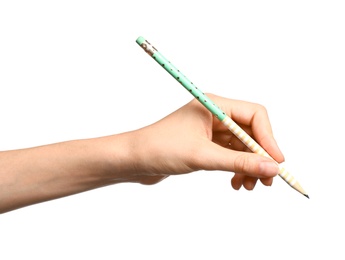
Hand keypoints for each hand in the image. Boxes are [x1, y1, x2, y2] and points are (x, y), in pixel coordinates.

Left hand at [131, 93, 284, 189]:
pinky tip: (235, 183)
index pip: (255, 115)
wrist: (132, 160)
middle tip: (267, 181)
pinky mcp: (205, 145)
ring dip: (249, 166)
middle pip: (251, 132)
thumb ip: (239, 163)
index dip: (269, 138)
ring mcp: (210, 131)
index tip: (277, 163)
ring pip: (242, 147)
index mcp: (214, 105)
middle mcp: (215, 115)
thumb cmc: (160, 149)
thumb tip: (272, 169)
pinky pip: (230, 156)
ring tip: (249, 186)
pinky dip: (236, 169)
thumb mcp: (203, 156)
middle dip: (260, 157)